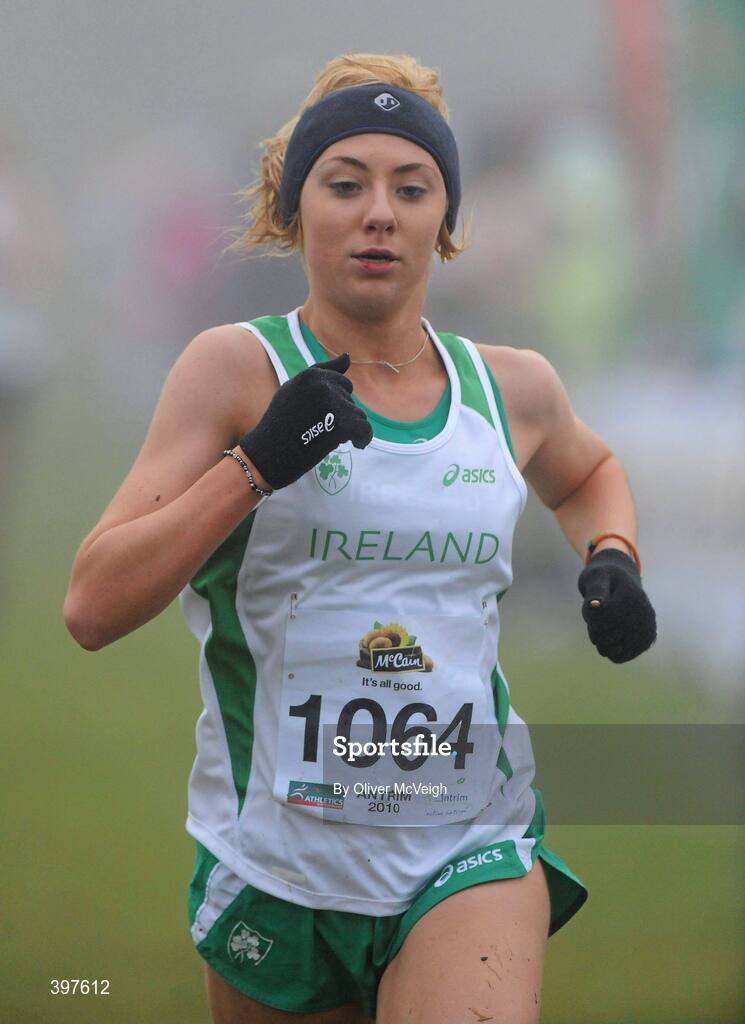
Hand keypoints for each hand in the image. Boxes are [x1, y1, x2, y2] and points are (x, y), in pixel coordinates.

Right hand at [238, 353, 372, 489]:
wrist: (268, 454)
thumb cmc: (279, 424)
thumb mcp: (293, 390)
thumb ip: (321, 373)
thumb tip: (348, 356)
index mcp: (310, 375)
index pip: (340, 381)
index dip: (334, 400)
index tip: (323, 414)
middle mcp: (322, 385)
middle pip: (349, 397)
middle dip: (341, 412)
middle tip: (322, 428)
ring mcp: (331, 405)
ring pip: (358, 414)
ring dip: (350, 427)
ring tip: (330, 439)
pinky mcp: (340, 426)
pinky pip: (364, 429)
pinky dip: (363, 438)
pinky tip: (356, 444)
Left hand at [577, 548, 656, 662]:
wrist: (623, 581)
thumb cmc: (605, 578)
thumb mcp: (597, 577)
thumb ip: (596, 590)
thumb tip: (595, 605)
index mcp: (632, 599)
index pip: (600, 620)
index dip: (589, 615)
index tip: (591, 603)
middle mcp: (644, 617)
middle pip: (604, 638)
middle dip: (594, 629)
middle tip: (598, 614)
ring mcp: (648, 630)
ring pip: (611, 651)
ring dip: (601, 640)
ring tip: (606, 623)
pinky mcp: (647, 641)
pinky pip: (619, 657)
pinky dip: (610, 649)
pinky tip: (612, 635)